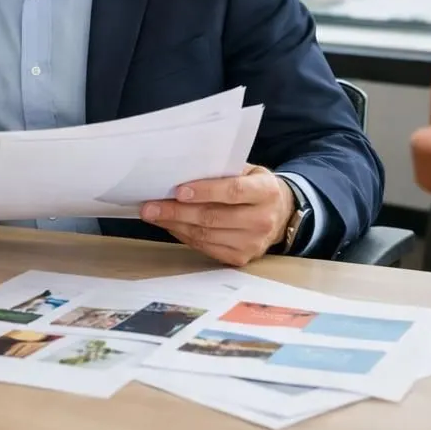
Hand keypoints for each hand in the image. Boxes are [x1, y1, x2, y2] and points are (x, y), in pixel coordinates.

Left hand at [139, 165, 293, 266]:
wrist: (280, 214)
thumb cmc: (255, 187)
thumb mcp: (248, 171)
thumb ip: (223, 171)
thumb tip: (181, 173)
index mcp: (266, 192)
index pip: (233, 191)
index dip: (205, 191)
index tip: (178, 191)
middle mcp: (262, 220)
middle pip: (213, 217)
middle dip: (176, 211)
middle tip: (150, 206)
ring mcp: (252, 243)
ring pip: (205, 235)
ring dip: (174, 225)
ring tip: (154, 215)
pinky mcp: (241, 258)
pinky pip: (205, 248)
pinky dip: (183, 236)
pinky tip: (170, 226)